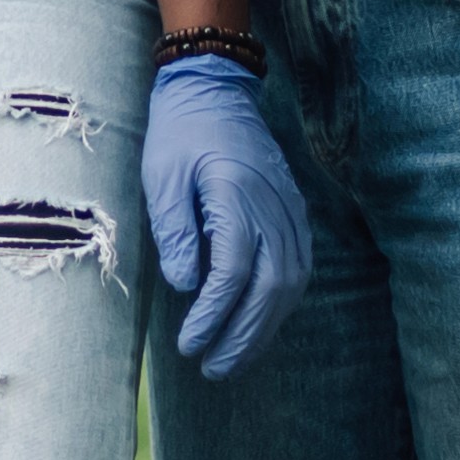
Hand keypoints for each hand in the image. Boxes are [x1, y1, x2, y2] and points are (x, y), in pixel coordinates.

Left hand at [143, 54, 309, 377]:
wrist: (215, 90)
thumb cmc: (180, 133)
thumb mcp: (162, 177)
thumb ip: (175, 231)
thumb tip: (186, 286)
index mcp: (238, 196)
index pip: (234, 271)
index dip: (214, 315)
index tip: (189, 345)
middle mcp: (274, 207)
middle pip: (270, 287)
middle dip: (243, 336)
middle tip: (213, 370)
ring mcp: (291, 211)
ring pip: (290, 284)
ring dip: (263, 328)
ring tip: (233, 360)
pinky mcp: (295, 214)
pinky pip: (297, 268)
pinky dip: (279, 304)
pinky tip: (257, 325)